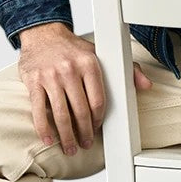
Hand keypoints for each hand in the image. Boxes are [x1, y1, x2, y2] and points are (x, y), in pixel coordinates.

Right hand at [17, 22, 152, 154]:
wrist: (43, 34)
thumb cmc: (72, 48)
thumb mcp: (100, 53)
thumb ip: (126, 68)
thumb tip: (146, 85)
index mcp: (89, 63)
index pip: (98, 100)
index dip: (99, 119)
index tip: (97, 129)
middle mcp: (70, 69)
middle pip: (80, 111)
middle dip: (84, 132)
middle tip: (85, 144)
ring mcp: (50, 76)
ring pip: (60, 115)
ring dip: (66, 136)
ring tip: (70, 147)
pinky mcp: (34, 82)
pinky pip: (39, 111)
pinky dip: (44, 129)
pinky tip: (49, 140)